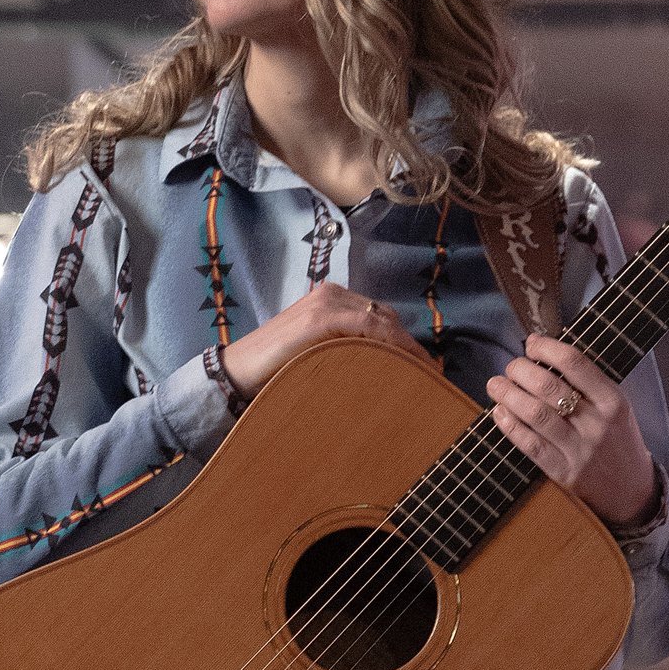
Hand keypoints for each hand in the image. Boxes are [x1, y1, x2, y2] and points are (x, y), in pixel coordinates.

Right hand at [223, 281, 424, 399]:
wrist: (237, 373)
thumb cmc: (274, 370)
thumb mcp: (317, 355)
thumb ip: (343, 350)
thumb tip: (378, 369)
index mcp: (330, 299)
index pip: (379, 316)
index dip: (405, 341)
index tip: (426, 367)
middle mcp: (331, 294)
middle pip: (385, 317)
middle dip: (410, 345)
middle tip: (432, 374)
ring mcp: (324, 304)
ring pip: (380, 322)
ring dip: (405, 348)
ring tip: (423, 374)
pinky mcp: (319, 320)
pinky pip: (366, 328)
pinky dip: (388, 345)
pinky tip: (403, 364)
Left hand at [487, 333, 656, 523]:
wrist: (632, 490)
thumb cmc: (619, 440)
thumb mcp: (616, 407)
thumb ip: (588, 384)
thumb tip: (545, 355)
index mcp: (613, 401)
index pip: (575, 363)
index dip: (546, 348)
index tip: (531, 344)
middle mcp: (597, 424)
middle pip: (548, 387)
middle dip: (521, 370)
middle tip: (511, 367)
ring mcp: (580, 450)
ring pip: (535, 414)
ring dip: (508, 394)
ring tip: (496, 385)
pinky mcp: (564, 472)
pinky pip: (530, 445)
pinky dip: (510, 426)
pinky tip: (500, 412)